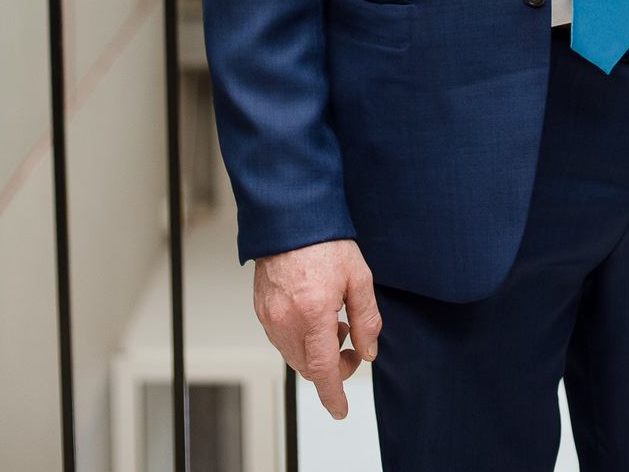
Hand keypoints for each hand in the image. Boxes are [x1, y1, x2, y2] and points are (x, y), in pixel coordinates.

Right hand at [254, 239, 380, 418]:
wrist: (290, 218)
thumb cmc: (324, 242)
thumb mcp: (358, 277)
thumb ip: (366, 319)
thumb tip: (367, 351)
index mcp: (313, 312)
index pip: (322, 370)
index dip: (333, 394)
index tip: (340, 409)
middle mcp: (286, 319)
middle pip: (308, 367)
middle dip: (332, 367)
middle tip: (350, 342)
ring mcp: (270, 316)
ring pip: (294, 356)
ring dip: (316, 352)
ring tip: (333, 321)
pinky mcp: (261, 309)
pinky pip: (281, 339)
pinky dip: (300, 339)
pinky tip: (314, 315)